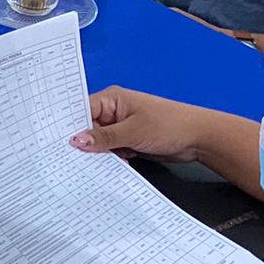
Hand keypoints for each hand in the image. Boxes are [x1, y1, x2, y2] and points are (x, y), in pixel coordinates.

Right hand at [70, 85, 206, 161]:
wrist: (200, 139)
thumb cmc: (170, 125)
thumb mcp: (133, 132)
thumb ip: (104, 137)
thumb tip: (77, 140)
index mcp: (112, 99)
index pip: (82, 111)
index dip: (72, 126)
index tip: (63, 143)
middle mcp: (114, 111)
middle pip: (89, 128)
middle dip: (88, 143)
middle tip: (82, 158)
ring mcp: (122, 126)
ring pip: (100, 142)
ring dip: (102, 153)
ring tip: (105, 161)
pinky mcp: (129, 140)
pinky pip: (112, 150)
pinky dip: (113, 158)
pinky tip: (117, 164)